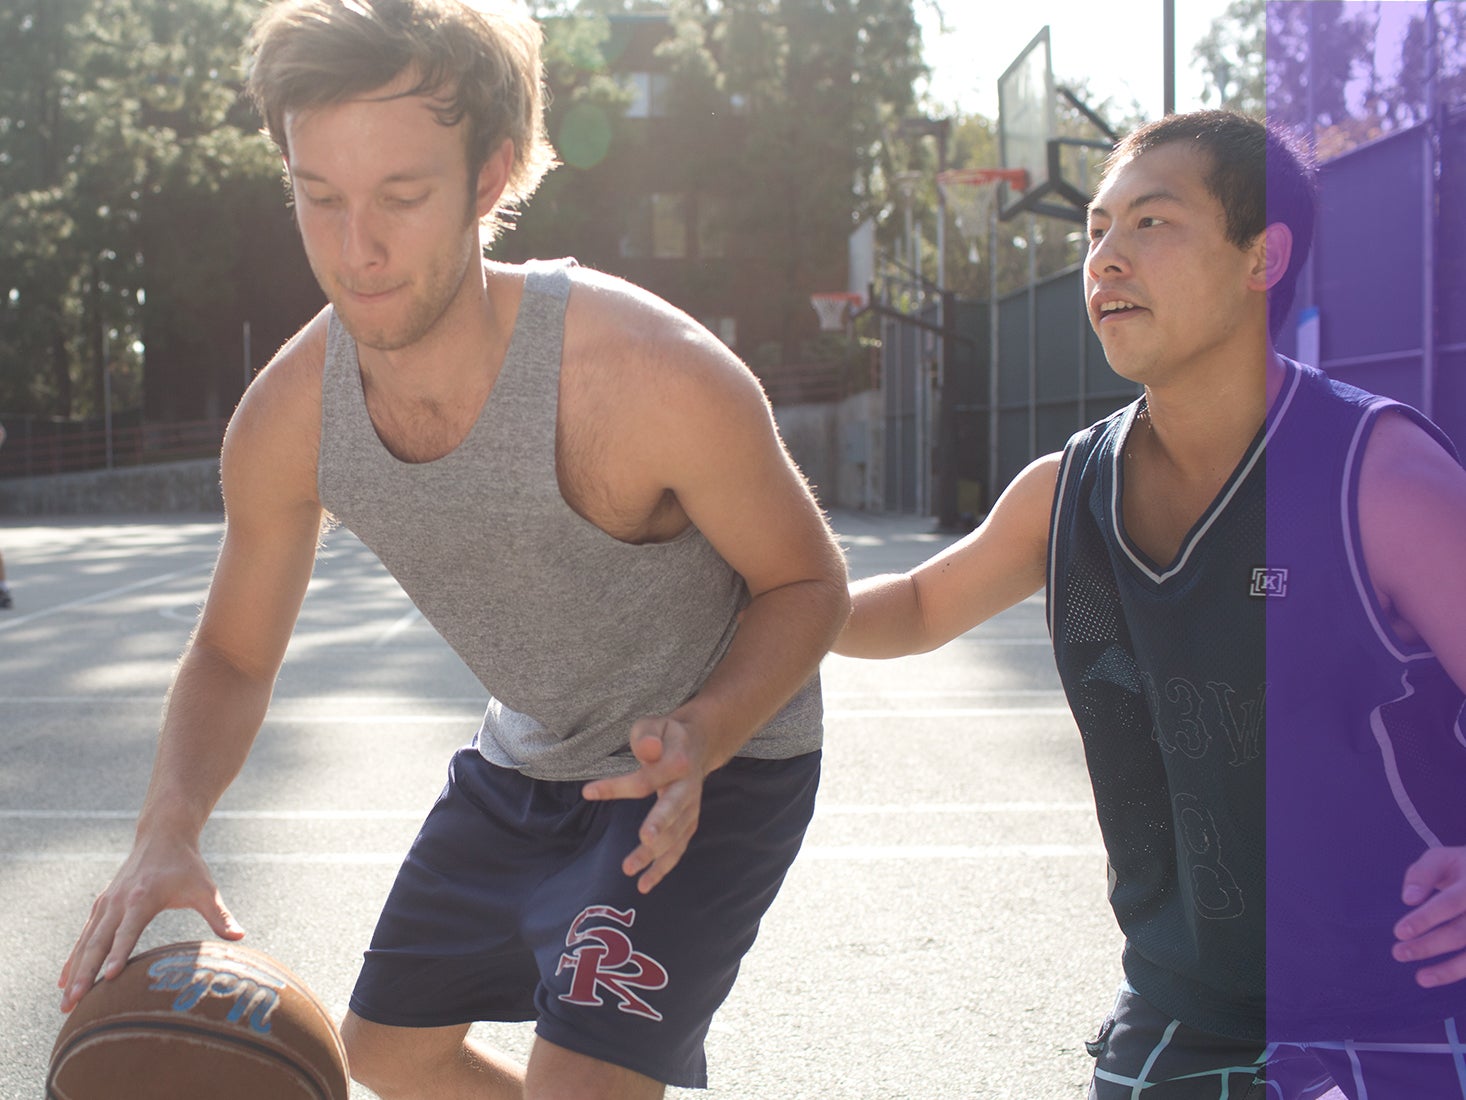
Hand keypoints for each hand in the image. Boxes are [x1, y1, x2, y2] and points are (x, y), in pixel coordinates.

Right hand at [58, 834, 243, 1012]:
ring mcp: (106, 904)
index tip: (108, 979)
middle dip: (85, 975)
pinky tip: (64, 981)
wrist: (162, 835)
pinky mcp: (101, 906)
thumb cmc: (187, 866)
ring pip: (85, 943)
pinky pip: (83, 936)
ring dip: (74, 972)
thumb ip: (219, 915)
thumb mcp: (205, 889)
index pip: (128, 931)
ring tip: (65, 1003)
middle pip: (97, 942)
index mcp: (143, 898)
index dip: (118, 954)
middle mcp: (118, 902)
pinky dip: (73, 958)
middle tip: (72, 1004)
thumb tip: (240, 936)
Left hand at [582, 717, 709, 894]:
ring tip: (629, 870)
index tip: (588, 792)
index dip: (617, 786)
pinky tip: (645, 884)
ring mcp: (692, 808)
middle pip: (674, 807)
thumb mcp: (653, 724)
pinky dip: (664, 867)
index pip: (646, 777)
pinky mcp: (688, 823)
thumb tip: (648, 749)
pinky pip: (678, 848)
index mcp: (679, 761)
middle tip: (645, 838)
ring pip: (676, 834)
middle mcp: (689, 788)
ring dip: (656, 854)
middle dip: (661, 823)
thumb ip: (647, 736)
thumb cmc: (666, 735)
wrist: (698, 744)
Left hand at [1392, 846, 1465, 986]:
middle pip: (1461, 932)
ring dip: (1449, 970)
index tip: (1399, 932)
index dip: (1425, 918)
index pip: (1449, 903)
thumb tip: (1408, 899)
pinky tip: (1440, 977)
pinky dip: (1461, 972)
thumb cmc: (1462, 868)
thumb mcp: (1442, 859)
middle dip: (1429, 946)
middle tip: (1398, 953)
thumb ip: (1421, 875)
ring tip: (1421, 978)